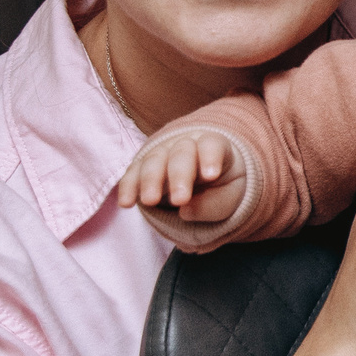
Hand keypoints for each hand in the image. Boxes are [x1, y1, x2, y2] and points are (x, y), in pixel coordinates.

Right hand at [118, 128, 246, 224]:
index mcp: (213, 145)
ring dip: (150, 181)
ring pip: (153, 160)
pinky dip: (128, 187)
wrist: (204, 176)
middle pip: (181, 153)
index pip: (211, 145)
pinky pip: (132, 173)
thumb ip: (213, 205)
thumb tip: (185, 211)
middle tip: (180, 200)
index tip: (211, 176)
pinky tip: (126, 203)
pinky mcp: (142, 166)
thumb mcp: (229, 198)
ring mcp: (162, 152)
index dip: (210, 158)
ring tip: (149, 202)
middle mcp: (186, 144)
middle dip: (178, 175)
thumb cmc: (221, 186)